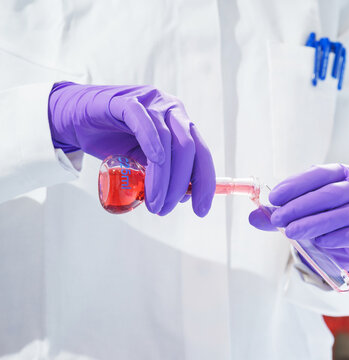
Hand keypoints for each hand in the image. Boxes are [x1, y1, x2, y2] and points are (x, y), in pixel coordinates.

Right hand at [48, 82, 214, 215]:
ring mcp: (150, 102)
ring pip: (167, 140)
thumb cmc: (113, 139)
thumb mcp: (144, 160)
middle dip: (181, 184)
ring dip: (163, 177)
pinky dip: (152, 142)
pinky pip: (143, 120)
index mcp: (181, 124)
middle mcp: (171, 110)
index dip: (205, 183)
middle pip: (188, 148)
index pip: (201, 153)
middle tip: (165, 209)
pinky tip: (155, 162)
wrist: (75, 119)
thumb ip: (164, 172)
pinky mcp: (125, 101)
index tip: (201, 211)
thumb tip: (184, 197)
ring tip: (154, 203)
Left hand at [249, 164, 348, 271]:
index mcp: (341, 172)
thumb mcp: (304, 211)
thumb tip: (253, 218)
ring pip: (345, 213)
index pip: (318, 174)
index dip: (296, 185)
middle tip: (279, 219)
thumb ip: (282, 213)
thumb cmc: (329, 217)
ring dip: (317, 223)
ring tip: (293, 232)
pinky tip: (322, 241)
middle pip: (332, 193)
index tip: (273, 198)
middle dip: (302, 206)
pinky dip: (341, 236)